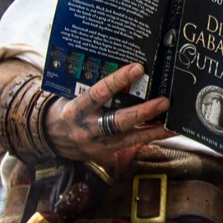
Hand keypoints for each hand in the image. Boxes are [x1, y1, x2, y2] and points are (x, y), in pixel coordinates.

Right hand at [43, 63, 170, 171]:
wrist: (49, 138)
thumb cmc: (65, 109)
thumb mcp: (72, 96)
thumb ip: (93, 88)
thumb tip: (123, 72)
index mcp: (76, 109)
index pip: (98, 93)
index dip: (118, 80)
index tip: (137, 68)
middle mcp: (87, 129)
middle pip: (118, 121)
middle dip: (143, 112)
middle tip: (164, 102)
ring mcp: (97, 144)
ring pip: (130, 138)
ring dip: (154, 130)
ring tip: (173, 122)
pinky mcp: (105, 153)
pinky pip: (131, 145)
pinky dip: (149, 137)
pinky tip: (165, 130)